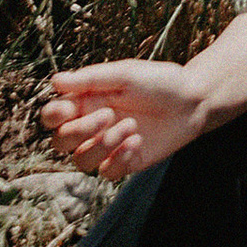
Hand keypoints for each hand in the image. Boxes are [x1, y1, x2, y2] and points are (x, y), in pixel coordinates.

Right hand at [43, 59, 208, 182]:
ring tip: (131, 127)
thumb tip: (54, 81)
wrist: (194, 101)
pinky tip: (138, 142)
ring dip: (102, 146)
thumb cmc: (159, 81)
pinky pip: (107, 173)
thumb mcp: (126, 74)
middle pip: (60, 142)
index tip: (69, 109)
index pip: (52, 117)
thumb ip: (90, 79)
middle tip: (109, 115)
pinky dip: (119, 160)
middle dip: (79, 132)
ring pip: (81, 161)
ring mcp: (108, 146)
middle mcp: (92, 126)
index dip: (53, 117)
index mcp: (86, 102)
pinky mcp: (125, 162)